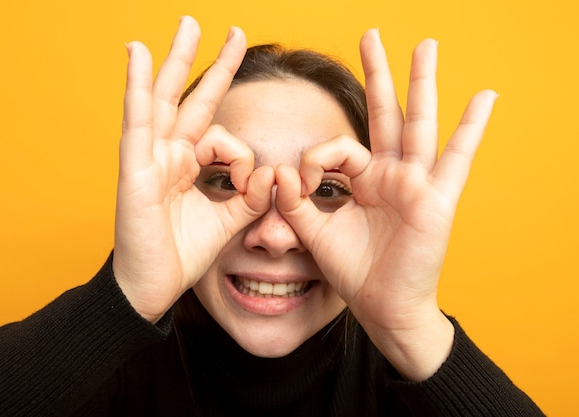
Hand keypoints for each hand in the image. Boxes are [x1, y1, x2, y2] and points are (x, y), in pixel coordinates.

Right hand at [113, 17, 272, 322]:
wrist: (152, 287)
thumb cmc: (181, 253)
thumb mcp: (227, 221)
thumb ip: (250, 197)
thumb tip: (270, 174)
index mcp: (188, 165)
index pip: (216, 127)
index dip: (237, 125)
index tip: (251, 153)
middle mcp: (168, 155)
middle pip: (189, 99)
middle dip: (210, 64)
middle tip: (231, 31)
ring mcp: (149, 159)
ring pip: (162, 100)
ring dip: (173, 61)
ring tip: (188, 25)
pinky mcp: (135, 171)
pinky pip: (137, 124)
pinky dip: (137, 89)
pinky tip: (138, 54)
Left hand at [275, 29, 497, 379]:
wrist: (381, 306)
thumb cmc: (354, 271)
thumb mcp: (314, 232)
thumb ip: (294, 202)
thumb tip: (280, 170)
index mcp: (363, 180)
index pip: (337, 149)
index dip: (315, 160)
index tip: (302, 185)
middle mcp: (390, 174)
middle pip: (384, 113)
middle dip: (378, 74)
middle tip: (370, 36)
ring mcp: (416, 183)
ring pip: (418, 124)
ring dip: (422, 84)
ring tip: (426, 45)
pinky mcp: (435, 200)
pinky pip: (456, 160)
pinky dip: (470, 130)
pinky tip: (484, 98)